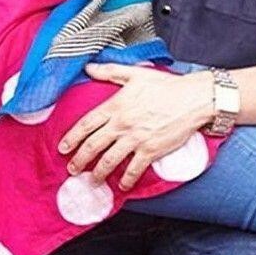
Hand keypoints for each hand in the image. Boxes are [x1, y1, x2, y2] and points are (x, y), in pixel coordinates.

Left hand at [58, 64, 214, 190]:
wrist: (192, 99)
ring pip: (110, 160)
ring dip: (98, 173)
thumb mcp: (136, 74)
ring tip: (92, 180)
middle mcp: (122, 124)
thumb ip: (110, 71)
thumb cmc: (166, 85)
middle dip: (79, 160)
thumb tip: (89, 68)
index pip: (87, 124)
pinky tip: (122, 186)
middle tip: (72, 169)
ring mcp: (136, 139)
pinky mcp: (150, 150)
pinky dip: (126, 180)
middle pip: (93, 145)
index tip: (63, 147)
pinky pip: (134, 169)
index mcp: (116, 106)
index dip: (72, 137)